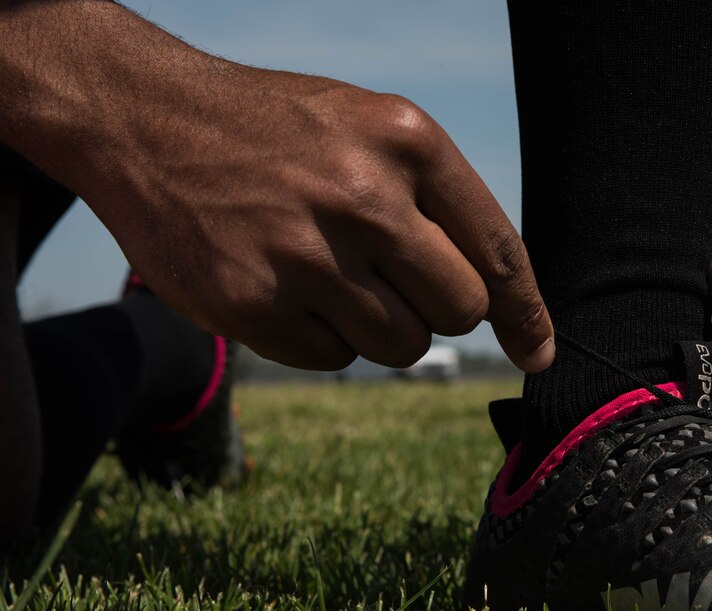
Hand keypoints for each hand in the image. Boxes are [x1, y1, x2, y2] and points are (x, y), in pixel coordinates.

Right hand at [105, 72, 552, 371]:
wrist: (145, 121)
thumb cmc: (277, 132)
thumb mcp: (368, 129)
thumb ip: (435, 201)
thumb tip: (497, 296)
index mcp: (407, 143)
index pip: (497, 251)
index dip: (525, 313)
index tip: (536, 355)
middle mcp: (364, 197)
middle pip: (458, 310)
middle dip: (435, 308)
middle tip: (390, 278)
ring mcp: (306, 254)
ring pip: (400, 345)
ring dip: (380, 328)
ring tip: (331, 275)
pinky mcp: (252, 303)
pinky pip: (333, 358)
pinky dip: (321, 337)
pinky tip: (286, 285)